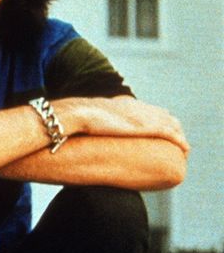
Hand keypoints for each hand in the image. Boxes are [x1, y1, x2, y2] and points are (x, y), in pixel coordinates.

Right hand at [55, 97, 188, 153]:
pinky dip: (179, 141)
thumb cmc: (69, 121)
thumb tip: (68, 134)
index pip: (143, 109)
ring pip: (170, 123)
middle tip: (174, 139)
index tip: (157, 127)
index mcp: (119, 104)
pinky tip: (184, 149)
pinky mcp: (145, 127)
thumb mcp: (77, 121)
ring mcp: (140, 117)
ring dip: (178, 135)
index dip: (153, 118)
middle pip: (161, 114)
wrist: (72, 116)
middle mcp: (134, 108)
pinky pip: (170, 134)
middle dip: (170, 126)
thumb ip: (81, 125)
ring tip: (182, 147)